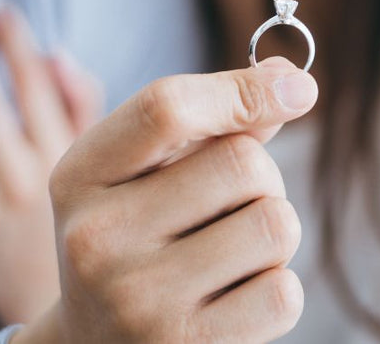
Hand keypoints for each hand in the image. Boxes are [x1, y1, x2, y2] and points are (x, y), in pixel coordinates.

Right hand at [12, 56, 318, 343]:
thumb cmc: (139, 239)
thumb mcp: (147, 173)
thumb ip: (213, 122)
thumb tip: (290, 79)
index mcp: (80, 176)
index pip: (167, 108)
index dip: (245, 90)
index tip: (299, 88)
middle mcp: (97, 238)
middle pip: (243, 163)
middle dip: (263, 178)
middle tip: (231, 208)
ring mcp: (139, 300)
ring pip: (275, 224)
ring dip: (274, 234)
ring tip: (233, 253)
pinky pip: (284, 292)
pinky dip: (277, 289)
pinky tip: (234, 298)